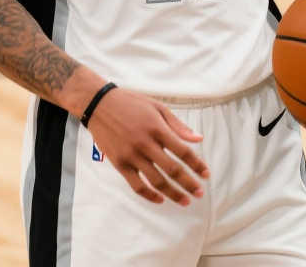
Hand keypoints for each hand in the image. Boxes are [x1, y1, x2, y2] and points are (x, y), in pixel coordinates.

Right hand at [86, 87, 209, 205]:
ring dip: (173, 193)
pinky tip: (160, 199)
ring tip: (185, 201)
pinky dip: (149, 195)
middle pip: (172, 169)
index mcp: (158, 128)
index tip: (206, 175)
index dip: (197, 165)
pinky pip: (136, 185)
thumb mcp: (158, 107)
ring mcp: (131, 155)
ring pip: (156, 181)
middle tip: (200, 193)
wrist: (99, 105)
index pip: (183, 151)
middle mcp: (145, 143)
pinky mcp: (119, 164)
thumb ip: (178, 126)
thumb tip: (199, 139)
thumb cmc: (131, 103)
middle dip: (189, 183)